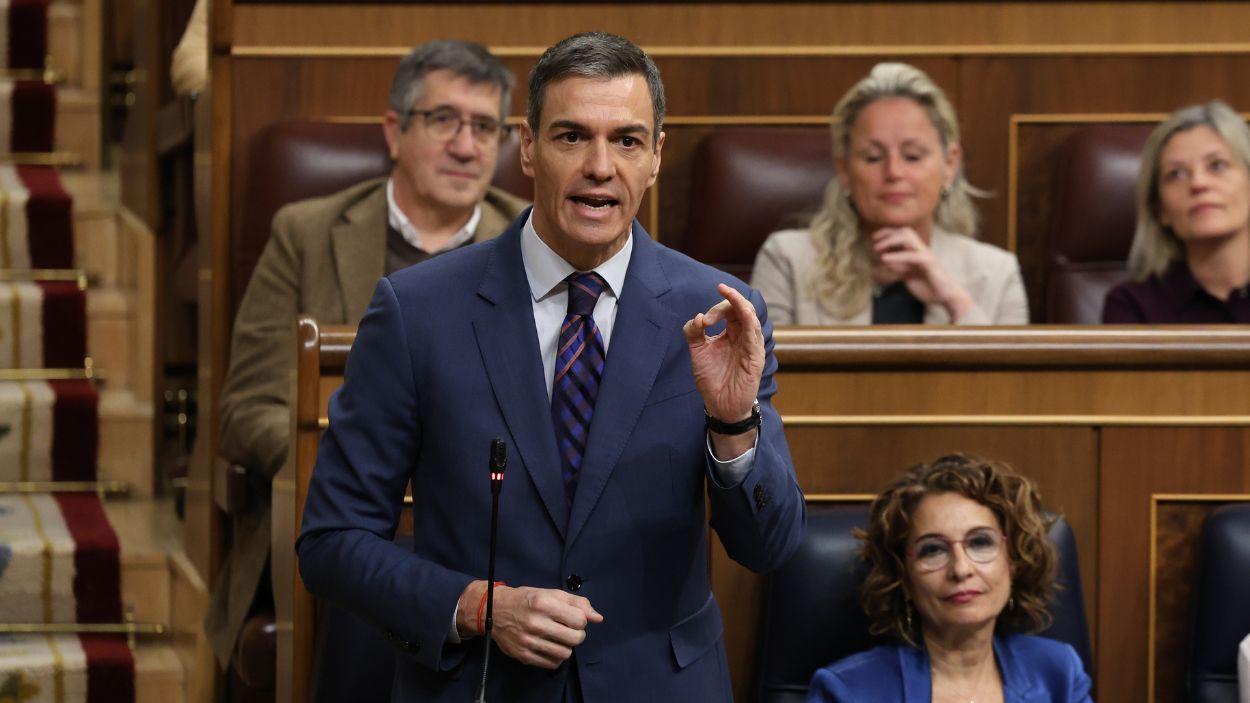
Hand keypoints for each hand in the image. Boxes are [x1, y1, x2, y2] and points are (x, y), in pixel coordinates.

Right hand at [458, 582, 602, 668]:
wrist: (495, 610)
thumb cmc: (527, 600)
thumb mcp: (551, 593)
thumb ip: (577, 603)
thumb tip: (598, 618)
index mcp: (544, 603)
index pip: (580, 620)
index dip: (581, 620)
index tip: (573, 618)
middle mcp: (535, 623)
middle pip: (575, 639)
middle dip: (577, 635)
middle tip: (569, 630)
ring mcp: (528, 641)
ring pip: (565, 654)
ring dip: (566, 646)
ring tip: (558, 638)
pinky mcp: (523, 655)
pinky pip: (552, 663)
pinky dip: (555, 657)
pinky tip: (549, 646)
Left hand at [684, 284, 764, 457]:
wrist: (719, 404)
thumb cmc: (712, 378)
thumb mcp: (698, 351)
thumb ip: (693, 332)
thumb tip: (698, 317)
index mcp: (731, 333)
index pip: (729, 310)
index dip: (716, 309)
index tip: (702, 323)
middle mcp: (743, 336)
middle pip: (741, 308)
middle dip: (726, 303)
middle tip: (708, 319)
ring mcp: (751, 345)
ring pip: (751, 316)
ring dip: (738, 304)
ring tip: (724, 298)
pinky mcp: (755, 357)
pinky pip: (755, 334)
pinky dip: (749, 319)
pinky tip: (742, 312)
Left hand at [870, 227, 974, 321]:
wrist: (947, 297)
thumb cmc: (929, 287)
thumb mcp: (908, 277)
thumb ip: (898, 268)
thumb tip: (884, 260)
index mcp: (917, 252)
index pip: (902, 234)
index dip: (887, 233)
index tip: (873, 239)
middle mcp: (921, 250)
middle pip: (905, 231)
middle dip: (887, 233)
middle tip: (874, 242)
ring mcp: (926, 255)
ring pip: (908, 237)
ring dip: (890, 241)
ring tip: (877, 249)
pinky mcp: (930, 263)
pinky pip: (912, 255)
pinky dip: (897, 256)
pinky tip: (884, 259)